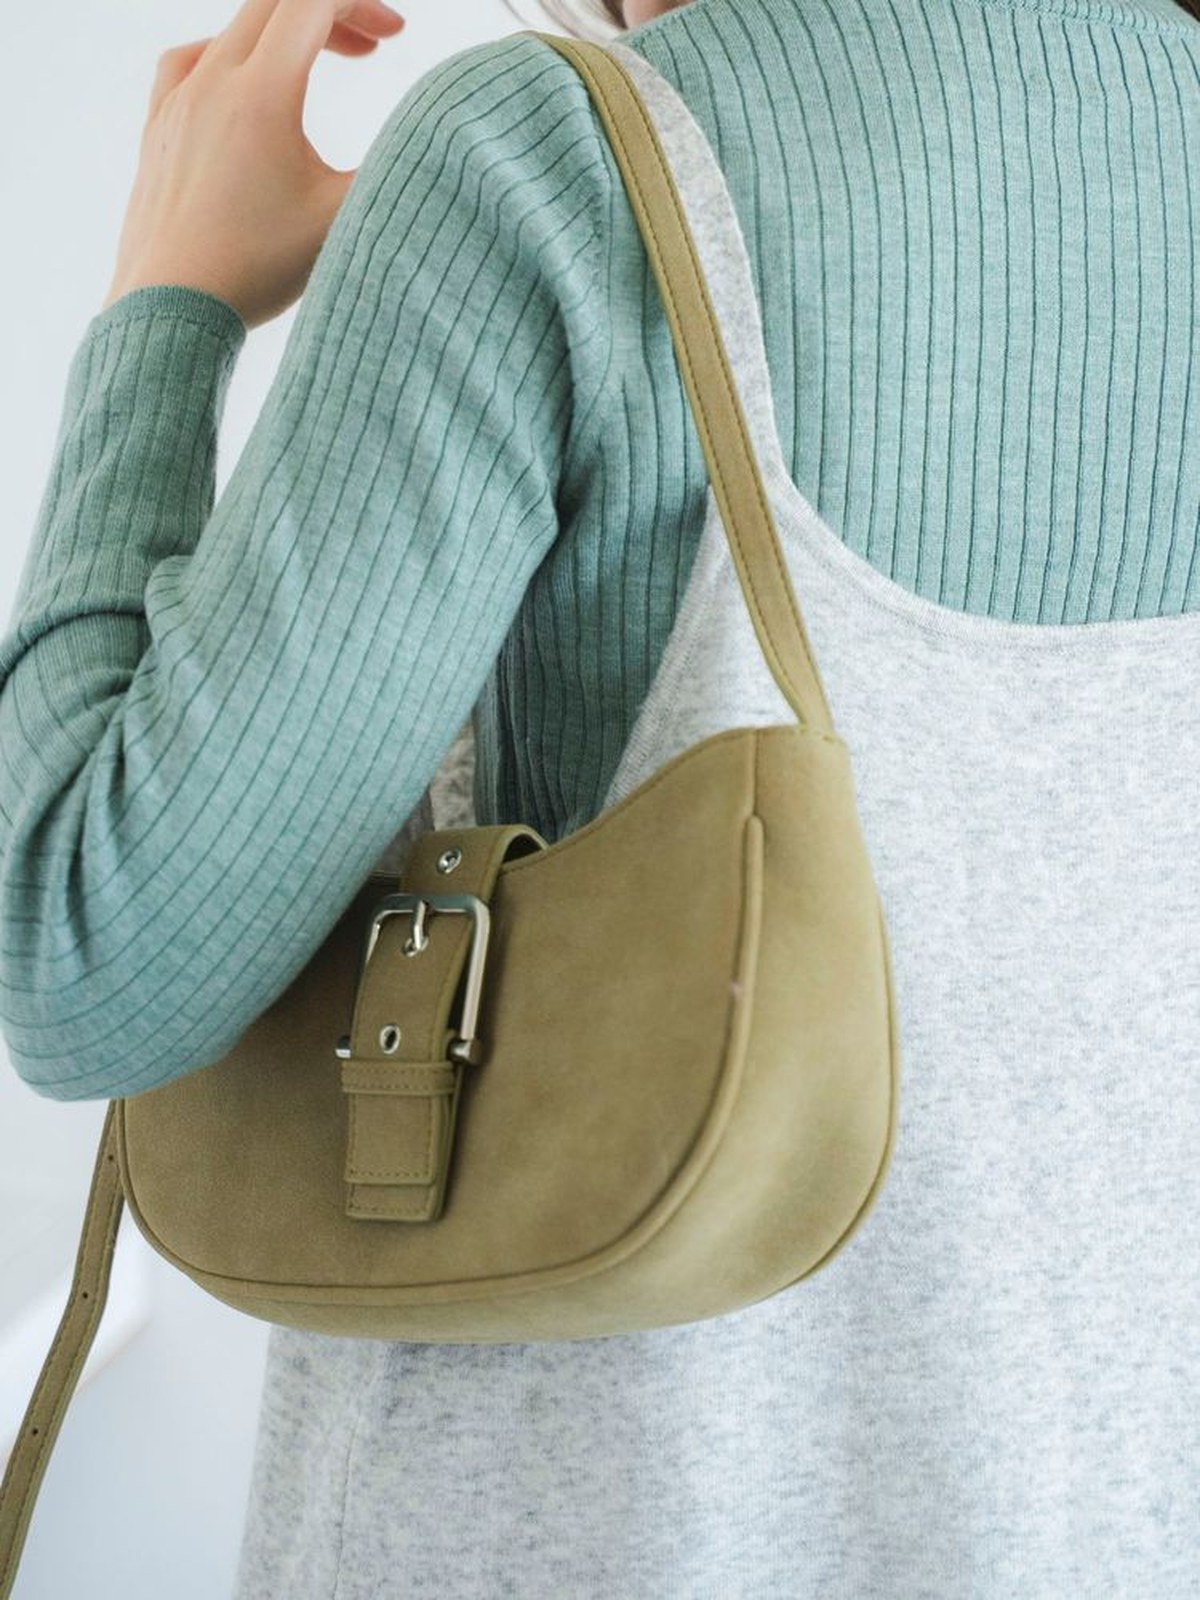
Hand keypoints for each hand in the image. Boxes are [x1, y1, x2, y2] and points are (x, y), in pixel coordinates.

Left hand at [101, 0, 405, 330]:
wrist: (170, 308)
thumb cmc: (255, 269)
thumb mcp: (341, 221)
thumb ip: (389, 171)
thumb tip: (429, 146)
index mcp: (261, 93)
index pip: (312, 4)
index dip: (361, 4)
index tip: (395, 33)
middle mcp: (212, 82)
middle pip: (275, 5)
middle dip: (330, 13)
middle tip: (373, 44)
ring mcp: (177, 101)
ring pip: (234, 31)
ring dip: (284, 34)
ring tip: (315, 65)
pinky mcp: (157, 128)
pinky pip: (189, 61)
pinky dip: (228, 57)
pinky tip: (240, 84)